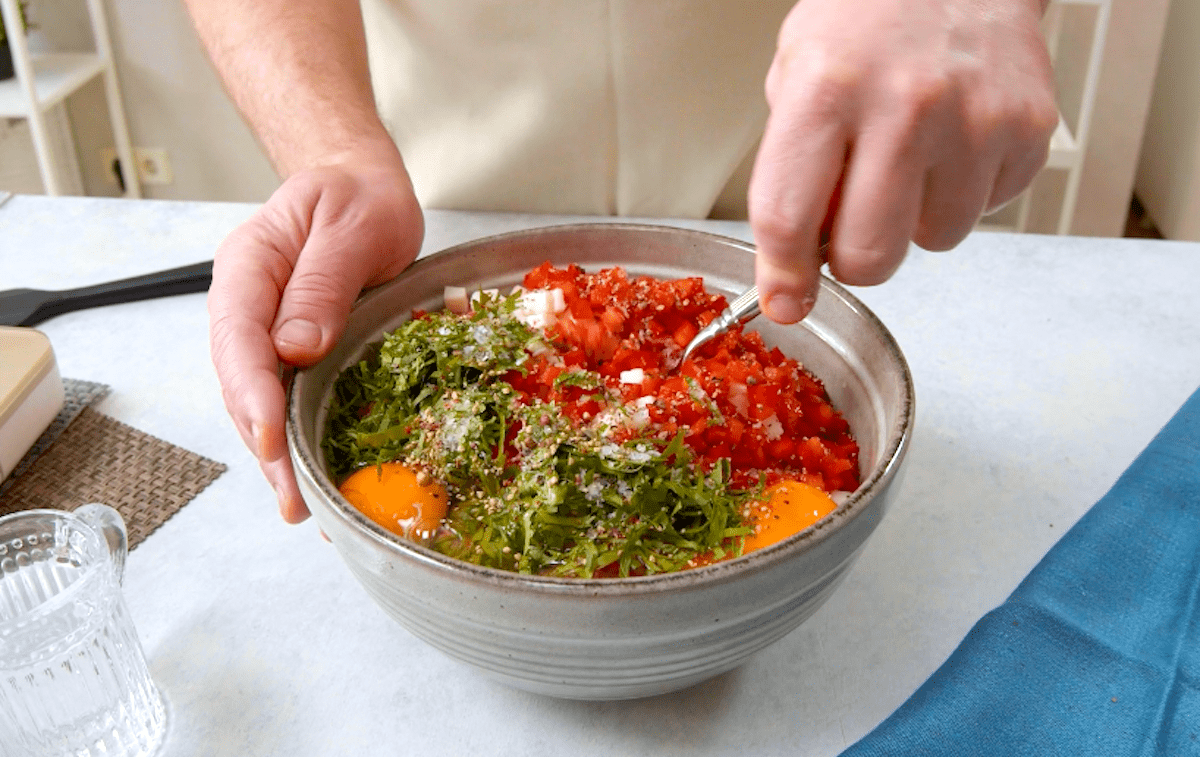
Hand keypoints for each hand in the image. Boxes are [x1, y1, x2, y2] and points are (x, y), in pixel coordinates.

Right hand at [208, 154, 422, 521]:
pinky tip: (313, 476)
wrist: (362, 189)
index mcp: (250, 265)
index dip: (252, 392)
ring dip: (278, 456)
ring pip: (259, 400)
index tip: (270, 436)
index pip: (238, 335)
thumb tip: (296, 346)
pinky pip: (287, 398)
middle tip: (293, 499)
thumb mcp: (351, 226)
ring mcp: (265, 330)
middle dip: (264, 444)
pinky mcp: (292, 351)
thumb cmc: (358, 199)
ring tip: (302, 506)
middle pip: (241, 381)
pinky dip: (297, 439)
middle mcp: (248, 304)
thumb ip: (324, 282)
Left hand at [749, 0, 1057, 322]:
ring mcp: (974, 120)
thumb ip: (792, 166)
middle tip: (852, 226)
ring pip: (933, 241)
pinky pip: (985, 210)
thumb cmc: (869, 18)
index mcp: (828, 88)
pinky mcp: (1028, 130)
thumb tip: (795, 263)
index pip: (789, 217)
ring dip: (914, 220)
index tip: (786, 301)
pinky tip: (951, 142)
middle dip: (853, 259)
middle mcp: (905, 105)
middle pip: (869, 256)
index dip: (783, 276)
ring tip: (911, 158)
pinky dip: (962, 192)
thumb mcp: (797, 71)